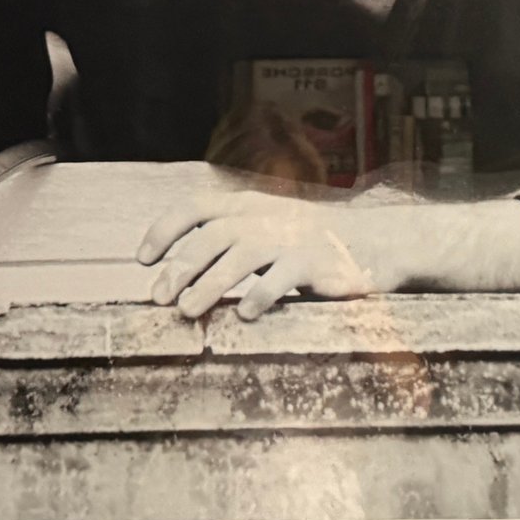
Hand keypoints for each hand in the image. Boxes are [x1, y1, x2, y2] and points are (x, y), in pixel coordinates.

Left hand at [136, 190, 397, 320]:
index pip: (196, 206)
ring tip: (187, 311)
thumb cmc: (310, 243)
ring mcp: (292, 237)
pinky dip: (261, 294)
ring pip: (242, 254)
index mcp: (247, 204)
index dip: (165, 229)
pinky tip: (244, 314)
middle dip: (181, 265)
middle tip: (159, 297)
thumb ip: (229, 242)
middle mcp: (266, 216)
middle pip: (213, 235)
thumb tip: (176, 278)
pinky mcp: (316, 262)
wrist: (377, 242)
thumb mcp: (266, 229)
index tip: (142, 260)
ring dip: (210, 283)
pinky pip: (284, 276)